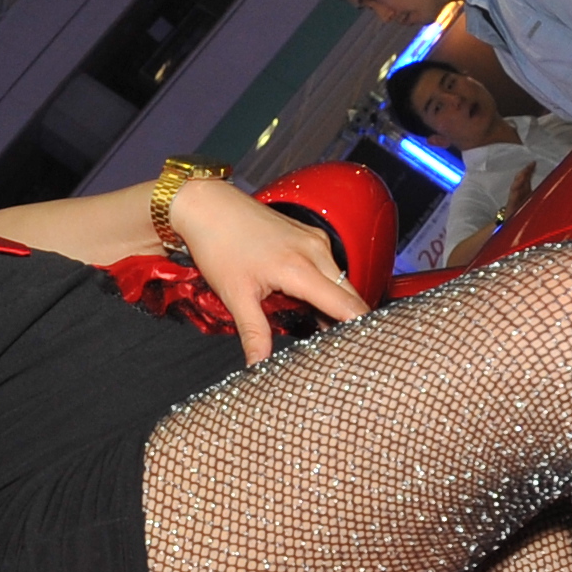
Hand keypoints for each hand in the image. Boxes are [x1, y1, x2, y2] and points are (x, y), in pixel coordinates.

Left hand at [172, 176, 367, 361]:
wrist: (208, 204)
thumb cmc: (218, 244)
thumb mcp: (235, 295)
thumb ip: (254, 333)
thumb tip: (258, 367)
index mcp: (301, 268)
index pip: (347, 306)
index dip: (360, 331)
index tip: (363, 353)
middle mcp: (316, 251)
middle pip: (350, 295)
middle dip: (352, 323)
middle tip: (346, 353)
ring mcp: (314, 240)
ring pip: (341, 282)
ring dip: (338, 308)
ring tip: (328, 336)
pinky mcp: (308, 236)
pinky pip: (329, 268)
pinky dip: (327, 290)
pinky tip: (313, 307)